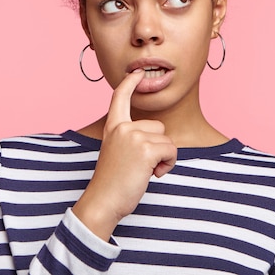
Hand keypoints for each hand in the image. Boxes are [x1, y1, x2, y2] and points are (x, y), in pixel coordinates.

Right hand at [72, 69, 176, 239]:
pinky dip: (168, 165)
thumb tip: (157, 136)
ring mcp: (134, 136)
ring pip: (167, 141)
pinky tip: (152, 174)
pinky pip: (171, 151)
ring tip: (144, 171)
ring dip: (163, 158)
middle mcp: (122, 128)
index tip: (137, 72)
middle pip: (159, 127)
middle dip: (158, 147)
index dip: (130, 84)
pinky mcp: (146, 149)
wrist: (103, 202)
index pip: (120, 98)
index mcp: (113, 128)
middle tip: (140, 166)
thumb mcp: (118, 153)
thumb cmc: (113, 183)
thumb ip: (131, 139)